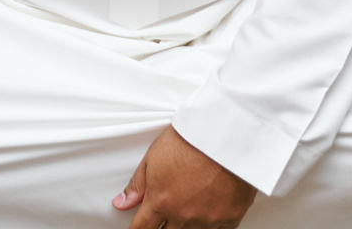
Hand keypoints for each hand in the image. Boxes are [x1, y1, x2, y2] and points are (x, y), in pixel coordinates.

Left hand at [113, 125, 255, 228]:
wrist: (226, 132)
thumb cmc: (192, 138)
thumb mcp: (154, 156)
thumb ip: (137, 185)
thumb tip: (121, 203)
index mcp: (161, 201)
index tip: (139, 228)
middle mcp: (183, 215)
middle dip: (163, 226)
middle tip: (168, 210)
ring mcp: (207, 220)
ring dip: (187, 223)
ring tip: (190, 203)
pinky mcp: (230, 217)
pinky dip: (212, 224)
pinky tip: (210, 210)